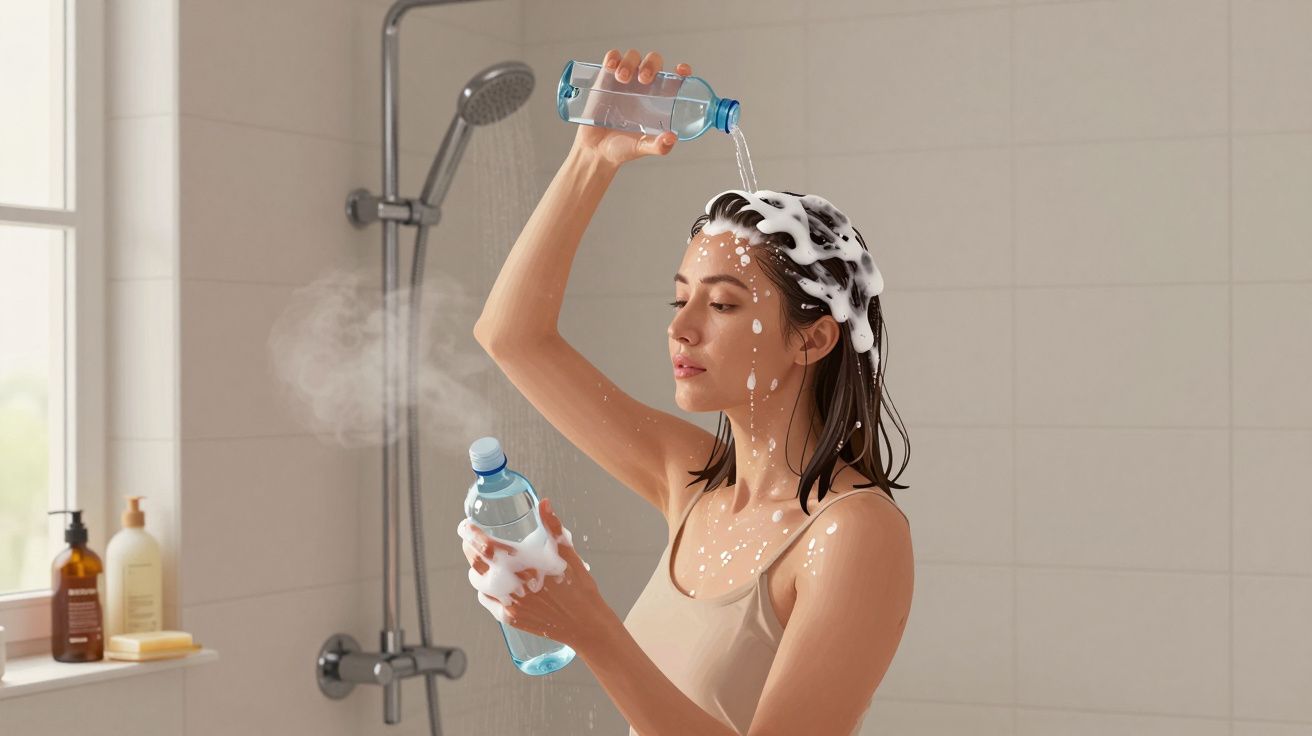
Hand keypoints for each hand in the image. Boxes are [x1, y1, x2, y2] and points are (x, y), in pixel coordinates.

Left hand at [461, 498, 608, 649]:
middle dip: (469, 548)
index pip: (486, 546)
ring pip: (478, 583)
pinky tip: (496, 584)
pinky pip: (487, 601)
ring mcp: (508, 604)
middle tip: (470, 540)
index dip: (471, 534)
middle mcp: (512, 586)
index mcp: (524, 565)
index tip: (466, 526)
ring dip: (477, 570)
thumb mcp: (568, 553)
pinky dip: (486, 590)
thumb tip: (544, 502)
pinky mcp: (509, 619)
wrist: (585, 623)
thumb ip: (553, 527)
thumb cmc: (579, 587)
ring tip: (484, 562)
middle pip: (476, 563)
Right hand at [570, 48, 692, 166]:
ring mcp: (625, 80)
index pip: (674, 78)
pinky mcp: (606, 78)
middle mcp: (644, 86)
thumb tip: (672, 138)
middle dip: (651, 64)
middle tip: (644, 79)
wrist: (596, 150)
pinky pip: (611, 58)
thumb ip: (659, 146)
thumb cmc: (623, 148)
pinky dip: (612, 57)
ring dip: (630, 61)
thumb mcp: (643, 147)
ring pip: (633, 56)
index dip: (682, 70)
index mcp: (658, 99)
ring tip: (622, 78)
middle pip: (654, 61)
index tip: (681, 70)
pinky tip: (611, 67)